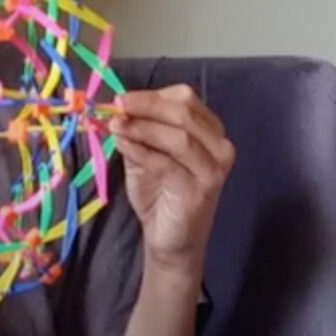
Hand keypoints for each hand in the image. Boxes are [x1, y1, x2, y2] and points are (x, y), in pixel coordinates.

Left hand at [110, 84, 234, 278]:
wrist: (170, 239)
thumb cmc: (159, 192)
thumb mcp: (144, 153)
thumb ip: (137, 130)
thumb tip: (118, 108)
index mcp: (208, 129)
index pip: (184, 98)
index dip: (151, 95)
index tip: (120, 98)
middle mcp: (219, 146)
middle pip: (184, 113)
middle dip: (146, 106)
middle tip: (116, 107)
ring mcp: (213, 169)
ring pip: (179, 137)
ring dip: (142, 128)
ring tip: (116, 127)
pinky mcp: (201, 190)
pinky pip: (168, 164)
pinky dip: (142, 152)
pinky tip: (123, 147)